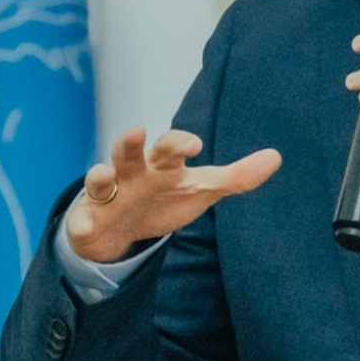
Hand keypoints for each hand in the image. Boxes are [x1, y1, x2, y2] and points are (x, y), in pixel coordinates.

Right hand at [64, 127, 281, 264]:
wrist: (121, 228)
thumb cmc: (163, 199)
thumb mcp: (201, 189)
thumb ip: (236, 177)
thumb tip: (276, 156)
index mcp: (160, 166)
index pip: (169, 147)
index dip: (180, 143)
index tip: (195, 144)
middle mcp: (131, 174)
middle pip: (129, 153)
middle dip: (131, 143)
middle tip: (137, 132)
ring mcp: (108, 195)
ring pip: (100, 180)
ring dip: (99, 174)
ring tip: (102, 173)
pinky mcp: (89, 218)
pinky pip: (83, 220)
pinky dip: (82, 222)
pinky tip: (85, 225)